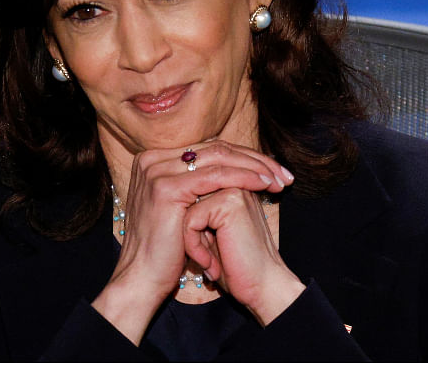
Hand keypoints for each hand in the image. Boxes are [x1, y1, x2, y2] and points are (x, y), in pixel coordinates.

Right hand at [92, 140, 290, 343]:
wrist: (143, 278)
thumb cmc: (169, 249)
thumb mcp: (186, 207)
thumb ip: (202, 183)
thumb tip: (240, 166)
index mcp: (156, 161)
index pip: (211, 149)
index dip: (246, 157)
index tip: (274, 170)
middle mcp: (152, 160)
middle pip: (217, 149)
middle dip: (256, 160)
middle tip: (284, 174)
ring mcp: (157, 172)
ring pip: (219, 157)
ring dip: (255, 167)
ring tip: (279, 181)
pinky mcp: (166, 188)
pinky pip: (215, 175)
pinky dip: (244, 177)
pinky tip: (263, 184)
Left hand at [183, 184, 305, 325]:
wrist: (263, 287)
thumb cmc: (238, 268)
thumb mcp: (213, 237)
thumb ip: (199, 216)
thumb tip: (172, 206)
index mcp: (235, 190)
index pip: (192, 199)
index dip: (192, 233)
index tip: (210, 260)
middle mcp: (237, 185)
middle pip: (187, 203)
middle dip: (192, 237)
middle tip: (210, 263)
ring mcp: (235, 191)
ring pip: (186, 210)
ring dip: (191, 242)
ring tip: (210, 263)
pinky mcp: (230, 203)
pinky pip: (191, 220)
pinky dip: (193, 246)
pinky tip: (210, 264)